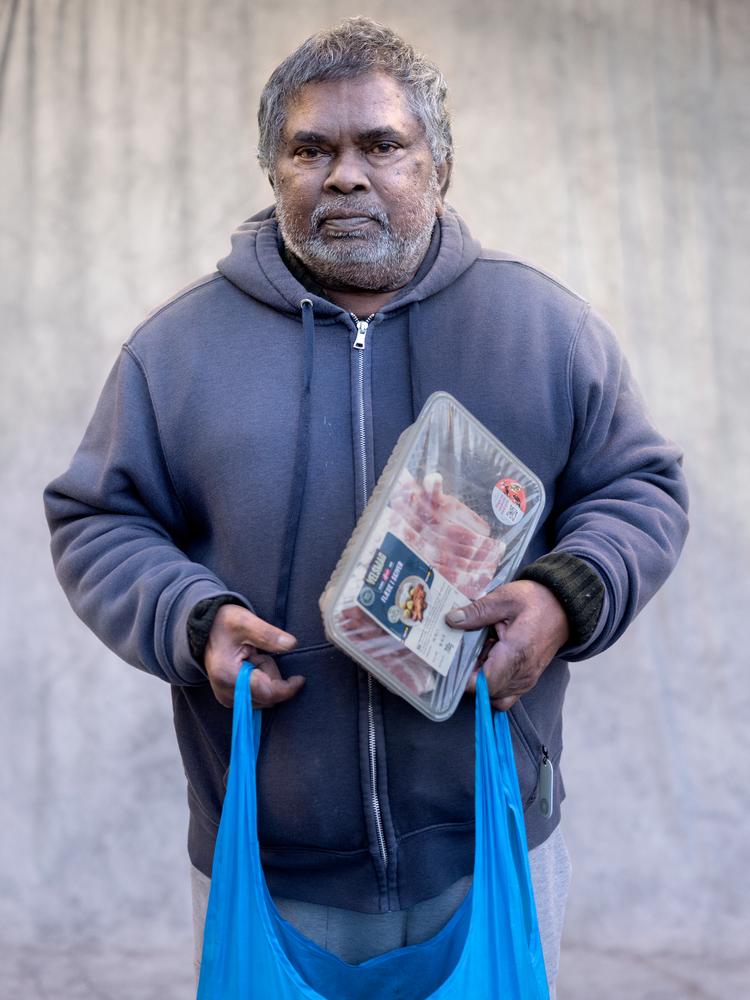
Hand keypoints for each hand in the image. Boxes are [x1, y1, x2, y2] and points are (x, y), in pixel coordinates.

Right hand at [203, 604, 303, 708]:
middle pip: (266, 697)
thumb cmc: (224, 622)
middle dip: (271, 676)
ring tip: (253, 657)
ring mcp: (225, 696)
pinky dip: (258, 681)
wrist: (206, 627)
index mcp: (228, 675)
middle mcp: (224, 691)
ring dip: (265, 678)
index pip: (267, 693)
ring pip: (261, 697)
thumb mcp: (246, 621)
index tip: (300, 679)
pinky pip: (254, 696)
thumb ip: (268, 634)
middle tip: (261, 654)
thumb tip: (291, 644)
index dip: (287, 688)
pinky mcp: (228, 697)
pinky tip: (250, 666)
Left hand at [445, 581, 568, 710]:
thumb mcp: (504, 598)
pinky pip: (505, 693)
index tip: (451, 662)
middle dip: (469, 675)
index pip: (484, 684)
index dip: (463, 679)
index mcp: (516, 654)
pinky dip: (492, 682)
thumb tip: (451, 620)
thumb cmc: (536, 600)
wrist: (564, 607)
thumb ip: (477, 611)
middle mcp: (523, 674)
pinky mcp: (527, 680)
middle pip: (485, 692)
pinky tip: (488, 659)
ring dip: (481, 678)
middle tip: (461, 652)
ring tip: (478, 652)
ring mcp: (526, 680)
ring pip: (494, 695)